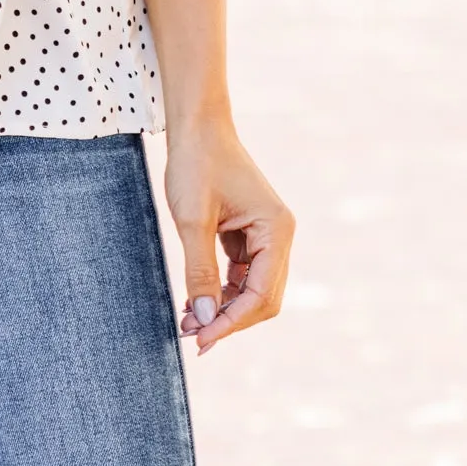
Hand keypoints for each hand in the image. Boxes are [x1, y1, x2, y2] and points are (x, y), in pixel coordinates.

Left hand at [166, 119, 294, 355]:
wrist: (197, 128)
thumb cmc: (196, 164)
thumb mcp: (192, 221)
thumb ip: (200, 270)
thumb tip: (203, 316)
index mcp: (276, 230)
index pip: (262, 293)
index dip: (232, 321)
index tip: (201, 337)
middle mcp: (279, 235)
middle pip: (263, 298)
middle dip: (229, 319)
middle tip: (192, 337)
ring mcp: (266, 236)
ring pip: (252, 289)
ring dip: (223, 308)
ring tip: (187, 321)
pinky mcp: (250, 235)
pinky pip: (241, 274)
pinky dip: (221, 291)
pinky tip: (194, 301)